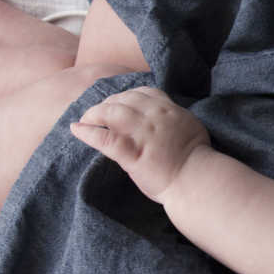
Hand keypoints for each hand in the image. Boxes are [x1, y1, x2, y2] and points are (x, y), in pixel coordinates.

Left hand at [70, 86, 208, 201]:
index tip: (117, 102)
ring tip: (85, 119)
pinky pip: (105, 139)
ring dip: (94, 113)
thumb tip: (163, 117)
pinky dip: (88, 132)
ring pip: (111, 112)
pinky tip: (77, 129)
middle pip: (123, 99)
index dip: (125, 95)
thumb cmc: (197, 160)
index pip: (142, 92)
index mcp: (169, 109)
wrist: (197, 181)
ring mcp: (143, 135)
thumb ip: (173, 118)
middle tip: (96, 113)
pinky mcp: (132, 154)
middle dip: (107, 103)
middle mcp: (154, 117)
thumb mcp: (189, 127)